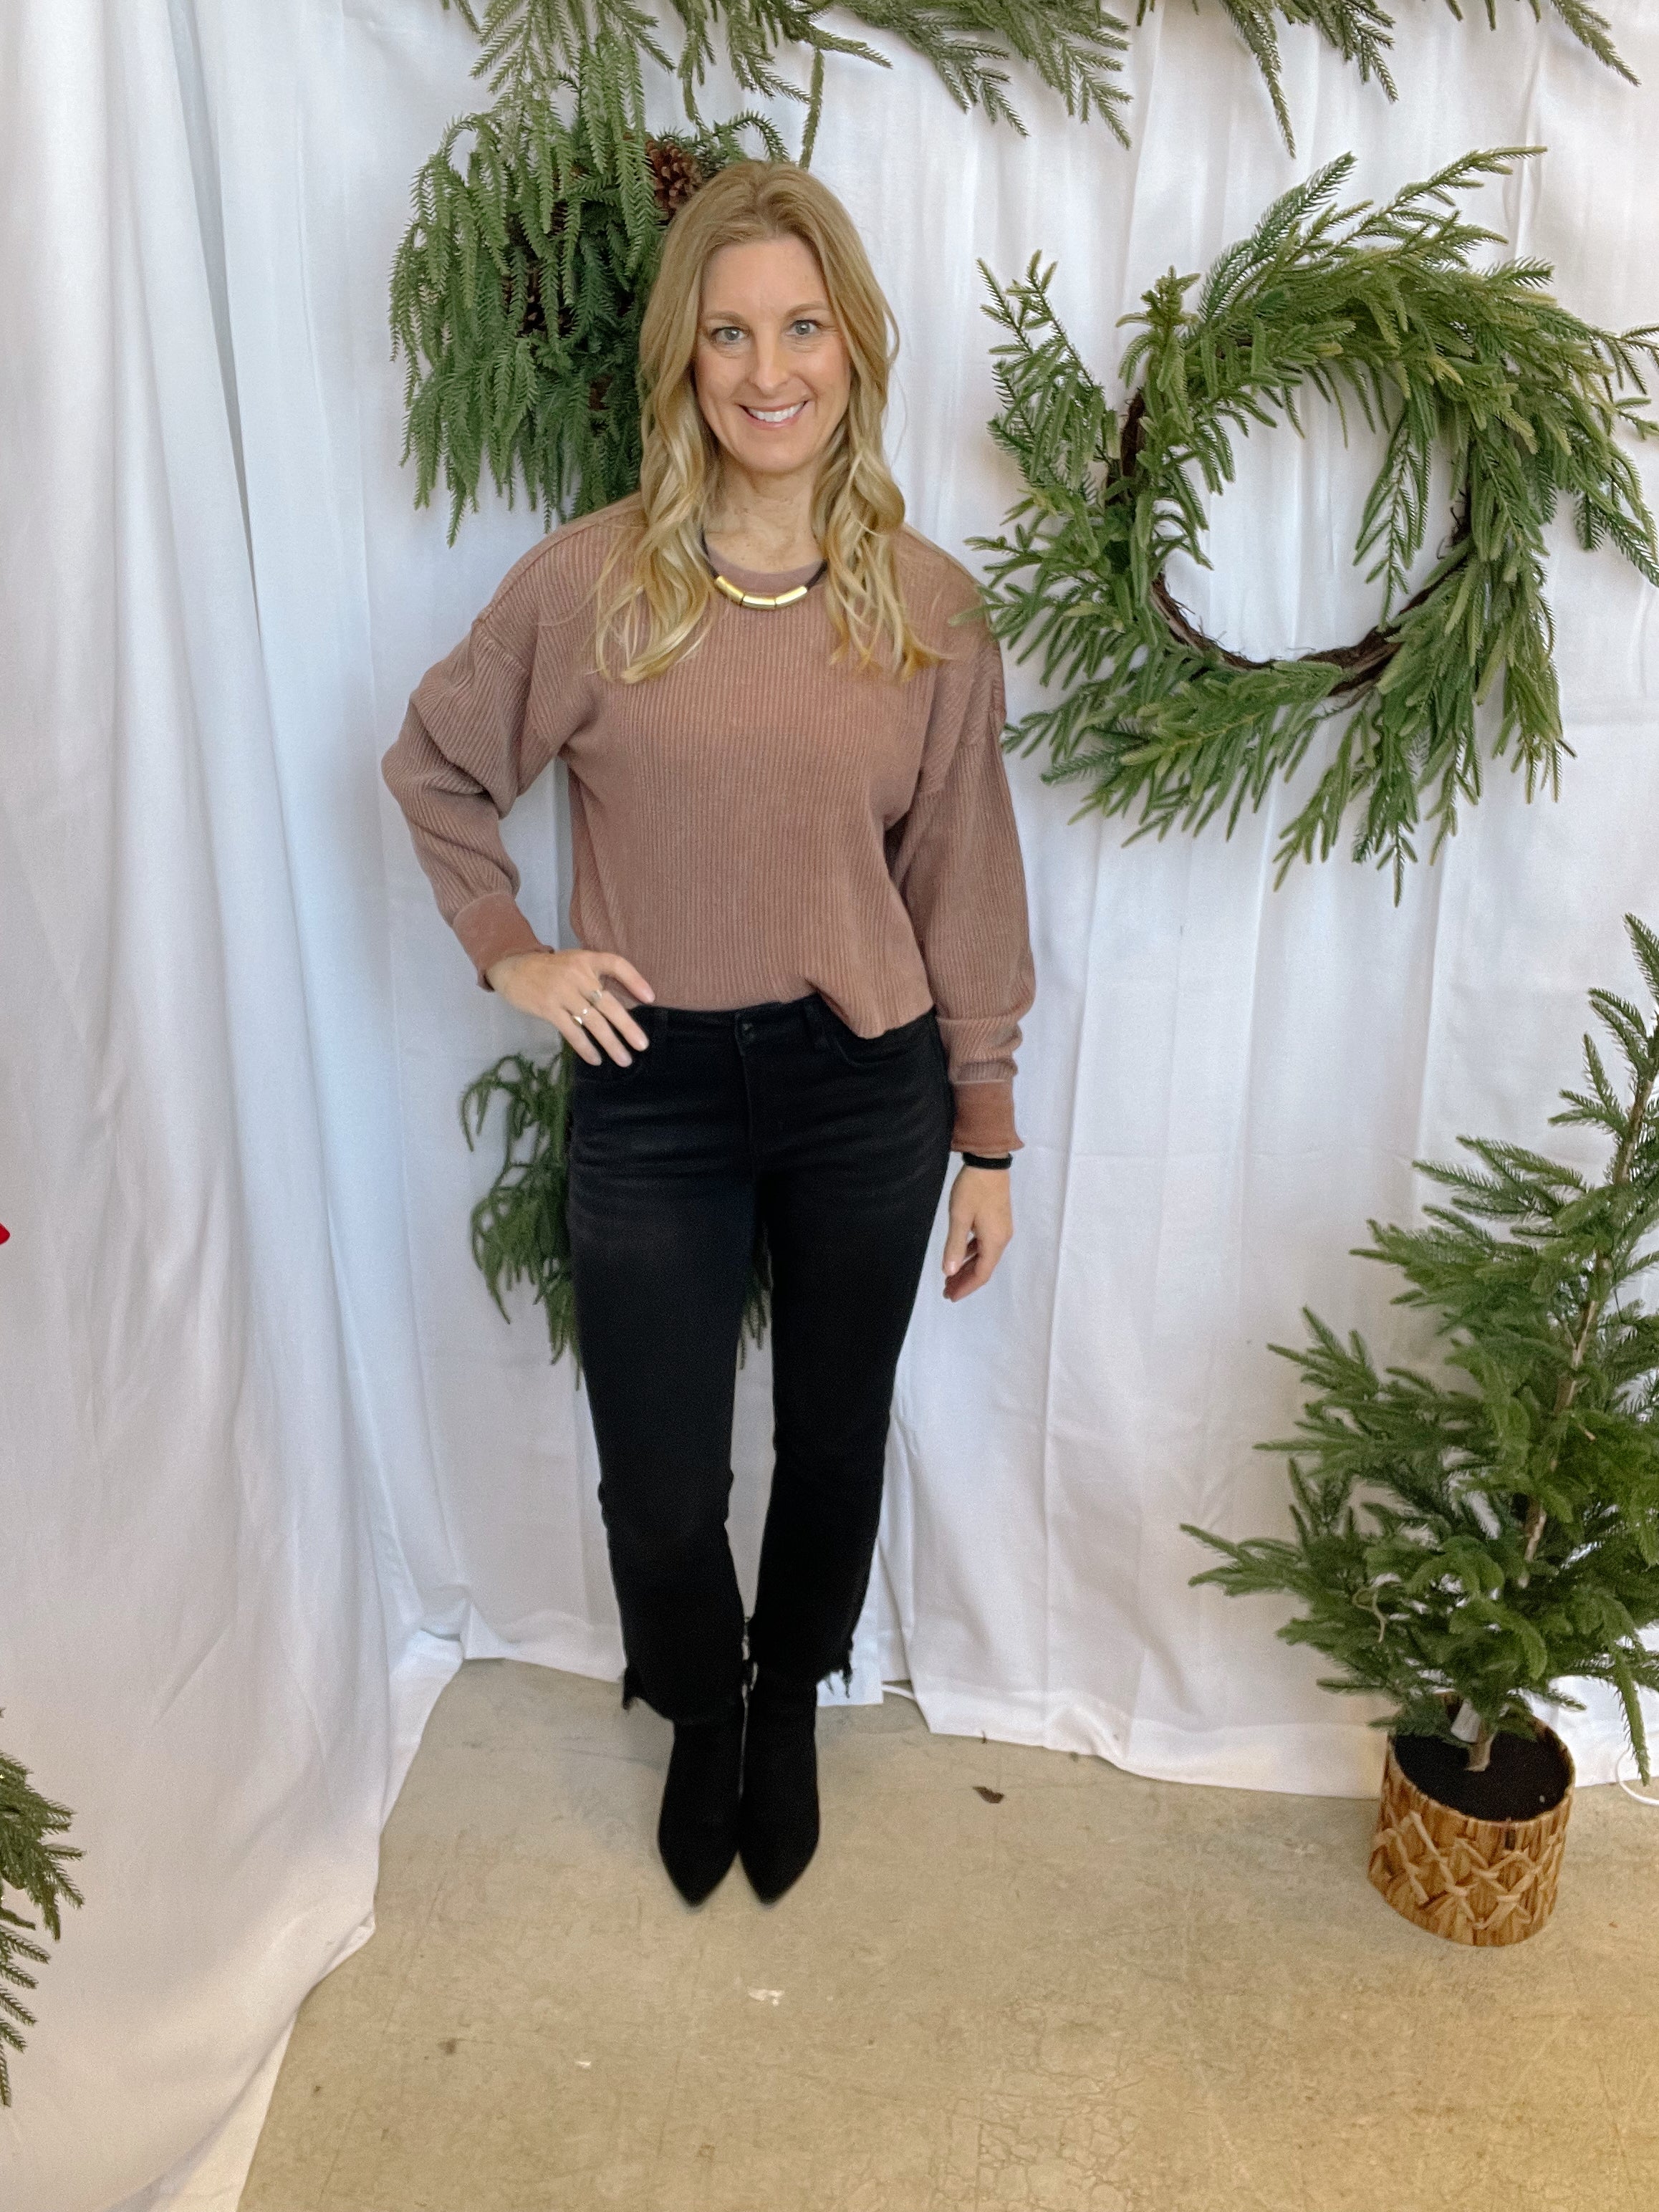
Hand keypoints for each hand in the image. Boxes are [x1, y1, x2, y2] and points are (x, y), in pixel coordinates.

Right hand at [485, 948, 654, 1065]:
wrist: (514, 968)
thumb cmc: (552, 969)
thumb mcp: (575, 963)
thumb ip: (596, 977)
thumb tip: (626, 1004)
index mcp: (587, 959)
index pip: (616, 964)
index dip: (635, 980)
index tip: (650, 998)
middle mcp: (577, 974)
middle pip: (608, 1002)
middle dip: (627, 1026)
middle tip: (642, 1045)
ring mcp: (562, 992)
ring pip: (592, 1021)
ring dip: (610, 1043)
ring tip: (624, 1059)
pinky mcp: (548, 1008)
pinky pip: (572, 1031)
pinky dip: (585, 1048)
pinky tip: (596, 1059)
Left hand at [942, 1166, 1011, 1300]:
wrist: (989, 1162)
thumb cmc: (973, 1189)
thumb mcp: (960, 1217)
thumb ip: (955, 1246)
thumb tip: (949, 1273)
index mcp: (994, 1241)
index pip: (981, 1273)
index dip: (966, 1287)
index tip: (950, 1296)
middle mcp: (1002, 1238)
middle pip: (984, 1267)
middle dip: (966, 1280)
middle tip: (947, 1291)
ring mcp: (1002, 1229)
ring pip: (985, 1257)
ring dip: (968, 1268)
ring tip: (951, 1277)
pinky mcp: (998, 1221)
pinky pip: (985, 1245)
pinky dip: (972, 1254)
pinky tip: (961, 1255)